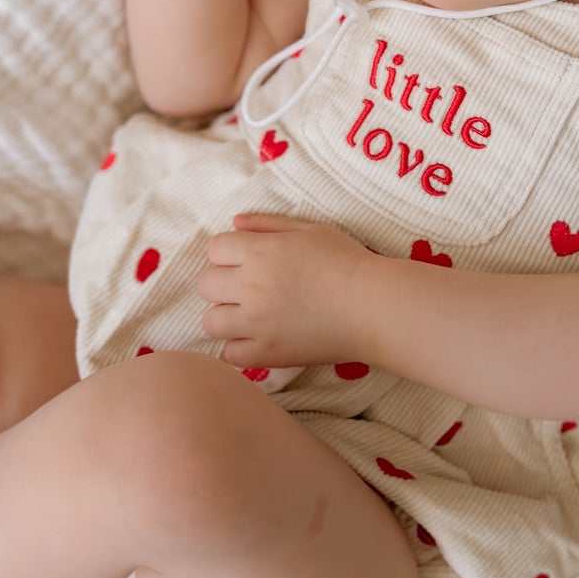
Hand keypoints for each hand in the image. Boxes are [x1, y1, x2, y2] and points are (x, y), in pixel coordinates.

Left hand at [196, 213, 373, 368]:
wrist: (372, 306)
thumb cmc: (347, 262)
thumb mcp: (309, 230)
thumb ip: (268, 224)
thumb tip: (235, 222)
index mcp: (260, 252)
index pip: (214, 249)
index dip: (229, 253)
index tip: (247, 261)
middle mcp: (251, 286)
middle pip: (206, 285)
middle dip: (222, 284)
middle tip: (248, 289)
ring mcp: (256, 323)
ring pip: (211, 322)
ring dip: (226, 317)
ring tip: (250, 317)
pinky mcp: (267, 354)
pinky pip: (229, 355)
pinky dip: (239, 349)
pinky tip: (258, 340)